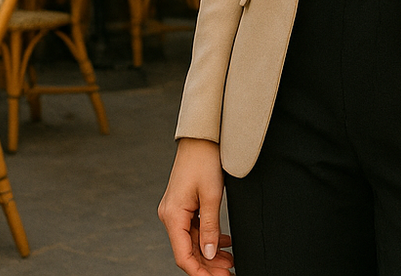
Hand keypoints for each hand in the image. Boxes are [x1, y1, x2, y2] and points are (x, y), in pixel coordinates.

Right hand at [158, 138, 233, 274]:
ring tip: (230, 261)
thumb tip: (208, 254)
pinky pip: (195, 229)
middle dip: (208, 265)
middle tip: (229, 273)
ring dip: (210, 253)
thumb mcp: (211, 196)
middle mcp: (170, 215)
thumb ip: (210, 227)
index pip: (183, 255)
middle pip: (188, 250)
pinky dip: (209, 238)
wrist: (201, 137)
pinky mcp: (184, 206)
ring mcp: (176, 211)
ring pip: (193, 241)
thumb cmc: (205, 161)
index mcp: (172, 215)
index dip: (199, 272)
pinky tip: (225, 243)